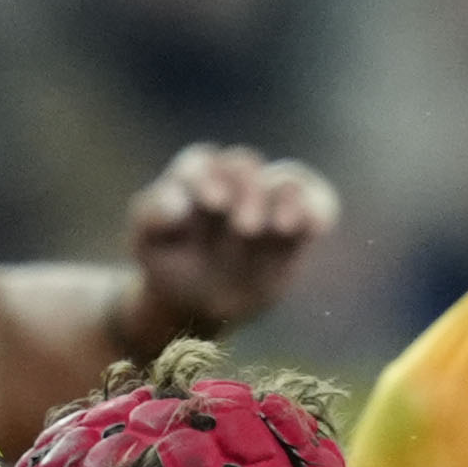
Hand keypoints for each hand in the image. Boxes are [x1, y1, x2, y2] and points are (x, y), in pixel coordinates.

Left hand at [122, 146, 338, 343]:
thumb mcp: (147, 242)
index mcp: (195, 178)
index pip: (202, 164)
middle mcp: (234, 183)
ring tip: (283, 225)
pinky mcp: (295, 228)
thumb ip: (151, 215)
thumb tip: (178, 206)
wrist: (195, 302)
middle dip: (246, 191)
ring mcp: (267, 203)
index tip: (211, 202)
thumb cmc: (167, 262)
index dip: (208, 177)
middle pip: (246, 167)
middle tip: (245, 227)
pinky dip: (320, 208)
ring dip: (287, 197)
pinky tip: (316, 226)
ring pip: (286, 180)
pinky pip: (317, 205)